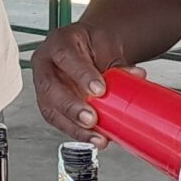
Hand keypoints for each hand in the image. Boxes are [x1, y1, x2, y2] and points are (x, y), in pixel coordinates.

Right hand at [29, 21, 131, 143]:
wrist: (88, 49)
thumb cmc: (92, 44)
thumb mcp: (106, 46)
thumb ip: (117, 63)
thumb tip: (136, 76)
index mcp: (59, 42)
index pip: (65, 56)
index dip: (81, 74)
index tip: (99, 90)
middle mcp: (46, 64)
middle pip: (50, 87)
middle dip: (71, 107)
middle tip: (91, 119)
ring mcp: (44, 85)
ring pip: (50, 108)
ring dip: (73, 126)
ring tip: (95, 137)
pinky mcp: (49, 103)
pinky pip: (57, 120)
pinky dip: (75, 131)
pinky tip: (91, 138)